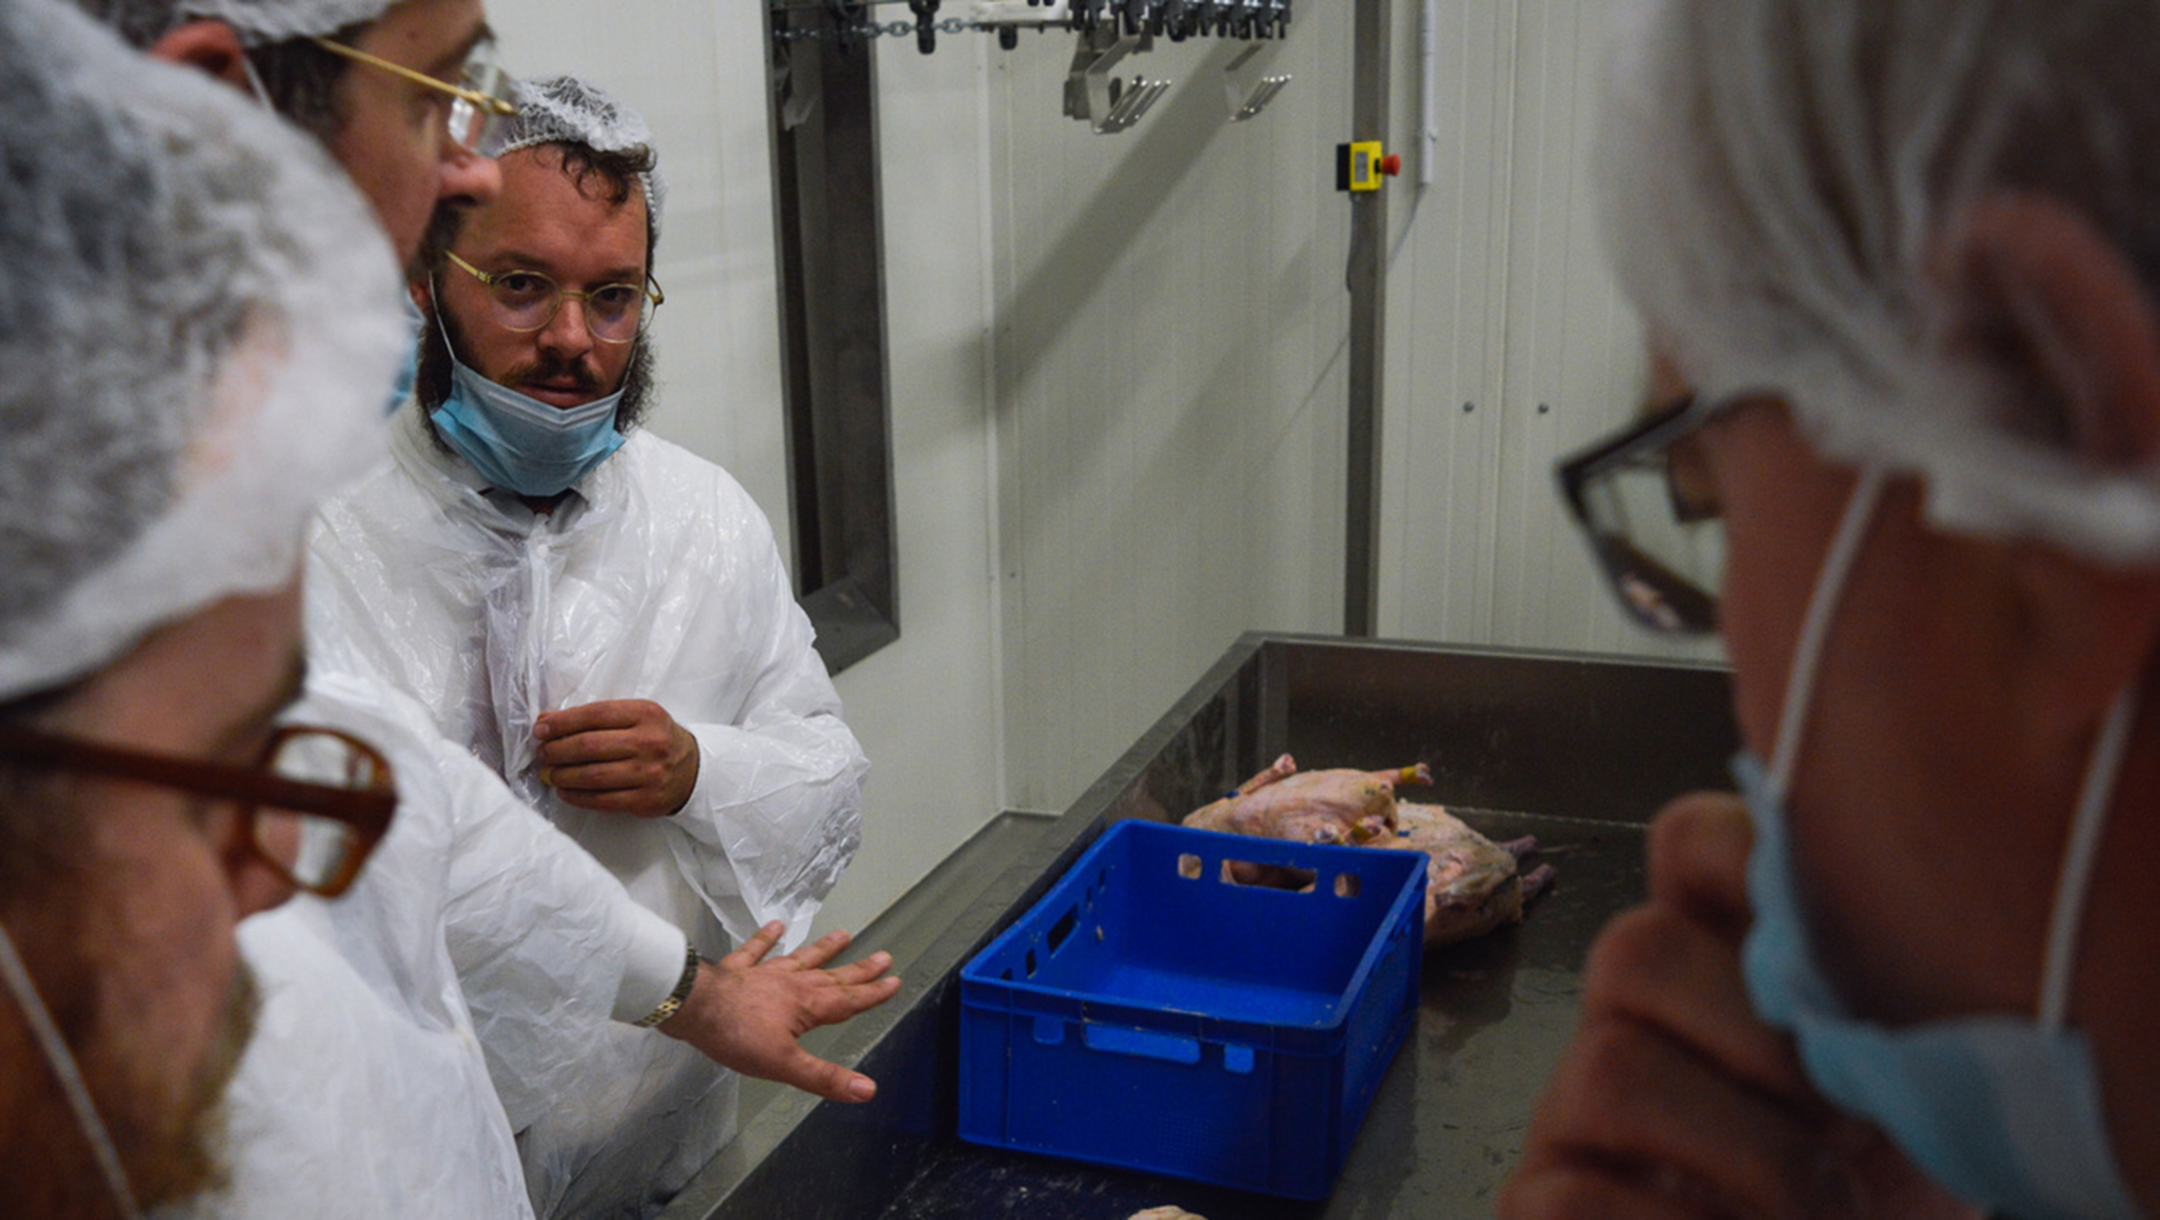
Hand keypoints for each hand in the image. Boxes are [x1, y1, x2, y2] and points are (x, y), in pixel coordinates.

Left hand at [534, 699, 700, 816]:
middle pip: (589, 746)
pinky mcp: (646, 800)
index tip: (540, 729)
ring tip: (549, 773)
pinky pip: (602, 801)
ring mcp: (649, 774)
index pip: (595, 715)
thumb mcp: (634, 717)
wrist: (692, 769)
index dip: (562, 722)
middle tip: (543, 754)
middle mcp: (650, 742)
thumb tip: (547, 721)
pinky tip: (565, 791)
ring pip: (592, 776)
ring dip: (562, 776)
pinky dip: (576, 797)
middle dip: (557, 750)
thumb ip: (594, 717)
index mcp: (646, 714)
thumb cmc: (655, 739)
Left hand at [657, 921, 901, 1103]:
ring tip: (844, 934)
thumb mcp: (785, 1065)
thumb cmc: (738, 1036)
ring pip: (802, 957)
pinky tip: (776, 925)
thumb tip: (867, 1090)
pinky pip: (757, 949)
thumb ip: (825, 1077)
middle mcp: (792, 983)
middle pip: (833, 975)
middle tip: (884, 955)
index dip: (873, 994)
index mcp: (807, 1006)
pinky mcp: (739, 968)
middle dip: (859, 969)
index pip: (848, 1001)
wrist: (693, 1007)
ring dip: (824, 948)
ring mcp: (766, 972)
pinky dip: (767, 938)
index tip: (894, 981)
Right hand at [1498, 793, 1981, 1219]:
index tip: (1846, 934)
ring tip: (1835, 1211)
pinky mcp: (1545, 1199)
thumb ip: (1897, 996)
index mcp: (1718, 959)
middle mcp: (1630, 1017)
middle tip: (1855, 1121)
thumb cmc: (1885, 1184)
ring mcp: (1576, 1107)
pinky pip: (1571, 1198)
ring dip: (1753, 1156)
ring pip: (1609, 1069)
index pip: (1691, 846)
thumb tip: (1920, 919)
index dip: (1749, 857)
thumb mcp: (1919, 1085)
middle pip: (1635, 948)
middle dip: (1765, 1042)